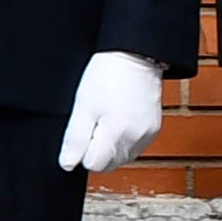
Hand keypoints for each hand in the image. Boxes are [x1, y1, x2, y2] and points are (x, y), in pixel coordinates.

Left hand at [57, 51, 166, 175]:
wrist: (135, 55)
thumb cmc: (107, 76)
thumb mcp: (82, 106)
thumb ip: (75, 139)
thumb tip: (67, 165)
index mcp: (117, 134)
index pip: (94, 165)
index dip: (83, 150)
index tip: (84, 128)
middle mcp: (136, 139)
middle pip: (108, 164)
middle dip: (96, 150)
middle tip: (94, 121)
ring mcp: (147, 135)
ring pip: (121, 157)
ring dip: (110, 145)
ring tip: (107, 116)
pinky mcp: (153, 129)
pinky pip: (134, 146)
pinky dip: (123, 139)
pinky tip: (118, 117)